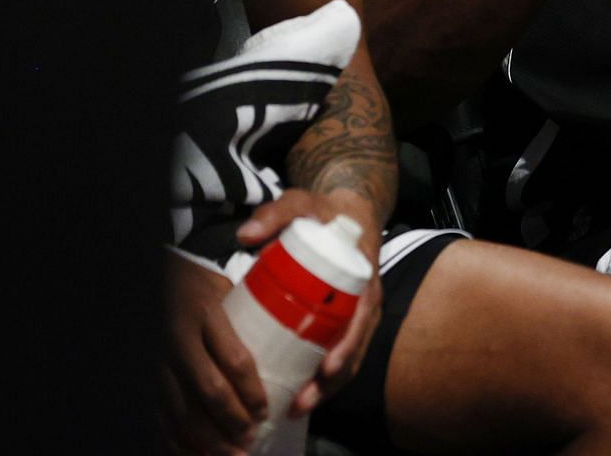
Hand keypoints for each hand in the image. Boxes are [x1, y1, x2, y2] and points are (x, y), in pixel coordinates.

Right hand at [161, 254, 263, 455]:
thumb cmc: (205, 281)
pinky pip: (159, 415)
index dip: (251, 392)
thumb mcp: (230, 286)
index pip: (234, 360)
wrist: (156, 274)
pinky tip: (196, 455)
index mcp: (206, 313)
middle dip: (233, 423)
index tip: (265, 411)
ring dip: (208, 441)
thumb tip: (299, 344)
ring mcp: (158, 360)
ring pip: (181, 411)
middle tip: (251, 441)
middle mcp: (179, 338)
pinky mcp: (146, 375)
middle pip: (209, 392)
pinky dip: (177, 441)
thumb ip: (256, 312)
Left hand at [236, 190, 383, 417]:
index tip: (327, 368)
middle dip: (331, 382)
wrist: (346, 211)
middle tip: (302, 401)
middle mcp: (365, 303)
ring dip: (327, 387)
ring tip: (297, 407)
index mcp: (362, 278)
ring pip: (349, 358)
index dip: (347, 347)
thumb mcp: (301, 203)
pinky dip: (324, 376)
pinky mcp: (345, 322)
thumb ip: (276, 213)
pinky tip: (302, 392)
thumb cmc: (323, 212)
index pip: (360, 320)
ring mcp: (357, 315)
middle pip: (355, 350)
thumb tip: (245, 235)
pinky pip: (341, 353)